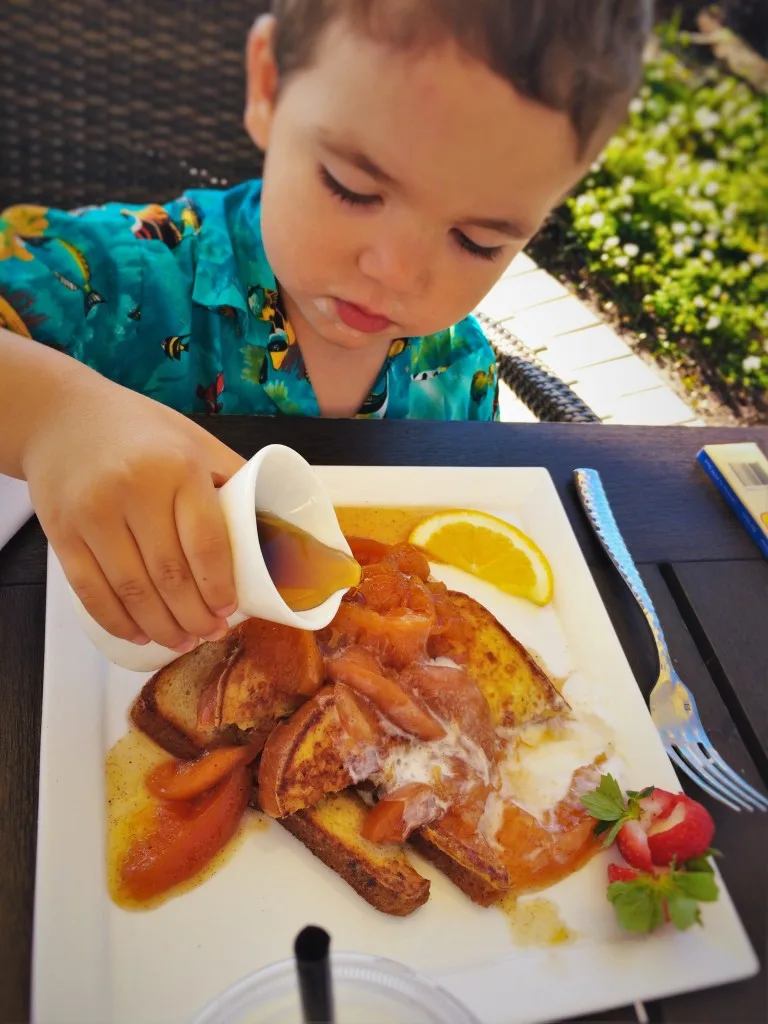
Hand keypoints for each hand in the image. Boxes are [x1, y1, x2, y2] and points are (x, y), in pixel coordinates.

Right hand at [22, 376, 245, 651]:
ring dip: (161, 627)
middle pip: (170, 575)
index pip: (206, 543)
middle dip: (195, 617)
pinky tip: (138, 634)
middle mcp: (133, 491)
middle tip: (211, 634)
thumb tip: (273, 524)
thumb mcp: (194, 441)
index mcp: (178, 469)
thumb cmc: (139, 431)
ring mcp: (93, 514)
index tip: (230, 610)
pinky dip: (117, 621)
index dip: (219, 587)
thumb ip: (231, 478)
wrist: (61, 415)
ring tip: (181, 641)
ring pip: (132, 591)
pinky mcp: (62, 533)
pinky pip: (90, 591)